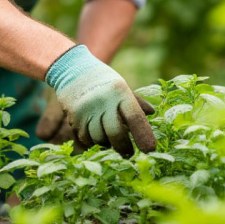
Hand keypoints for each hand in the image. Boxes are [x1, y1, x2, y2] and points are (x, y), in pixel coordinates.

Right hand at [36, 88, 154, 146]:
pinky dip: (93, 141)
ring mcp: (86, 110)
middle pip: (116, 133)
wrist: (72, 69)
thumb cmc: (103, 80)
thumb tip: (152, 114)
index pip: (135, 117)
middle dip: (124, 148)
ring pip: (99, 139)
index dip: (143, 135)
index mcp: (119, 91)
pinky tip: (96, 135)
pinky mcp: (74, 117)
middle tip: (129, 154)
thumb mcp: (121, 85)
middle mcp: (103, 100)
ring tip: (110, 139)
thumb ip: (136, 102)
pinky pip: (85, 139)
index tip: (150, 150)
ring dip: (107, 144)